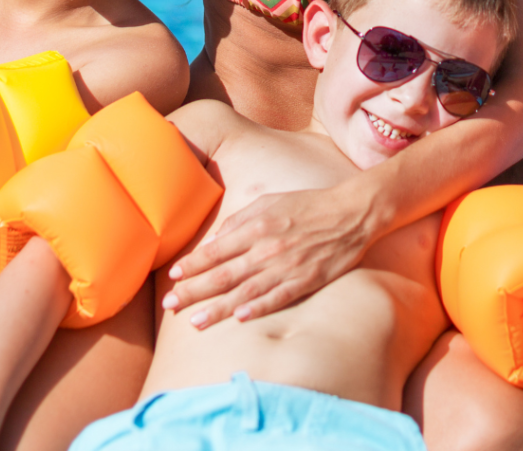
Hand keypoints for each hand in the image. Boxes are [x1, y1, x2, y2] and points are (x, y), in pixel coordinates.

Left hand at [162, 185, 371, 327]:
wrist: (352, 212)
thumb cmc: (308, 205)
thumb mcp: (271, 201)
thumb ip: (241, 220)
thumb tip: (215, 240)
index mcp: (258, 226)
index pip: (217, 249)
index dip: (193, 264)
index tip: (173, 276)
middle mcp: (268, 248)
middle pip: (224, 274)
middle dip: (194, 290)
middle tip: (170, 304)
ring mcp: (287, 266)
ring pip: (245, 291)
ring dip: (217, 307)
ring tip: (194, 321)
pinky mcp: (306, 280)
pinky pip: (278, 297)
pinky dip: (258, 308)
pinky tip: (239, 318)